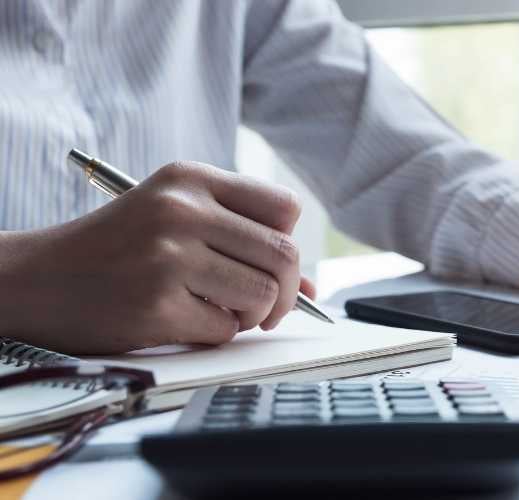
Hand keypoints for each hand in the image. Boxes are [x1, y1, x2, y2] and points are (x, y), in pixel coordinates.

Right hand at [0, 162, 310, 354]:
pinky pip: (225, 329)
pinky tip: (183, 319)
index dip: (287, 242)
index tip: (271, 262)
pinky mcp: (157, 304)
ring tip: (219, 309)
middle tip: (267, 307)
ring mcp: (169, 257)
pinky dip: (215, 333)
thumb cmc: (115, 250)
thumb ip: (244, 243)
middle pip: (284, 255)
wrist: (35, 279)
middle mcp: (182, 211)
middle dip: (287, 292)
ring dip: (252, 315)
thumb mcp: (174, 221)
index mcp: (190, 179)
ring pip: (263, 295)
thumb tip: (313, 289)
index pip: (285, 208)